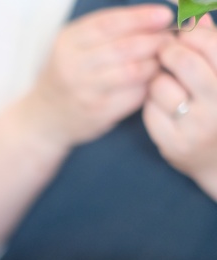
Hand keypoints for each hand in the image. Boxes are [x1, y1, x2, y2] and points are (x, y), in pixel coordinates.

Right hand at [23, 4, 173, 147]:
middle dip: (154, 40)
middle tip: (169, 39)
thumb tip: (154, 17)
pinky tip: (150, 80)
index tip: (164, 15)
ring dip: (154, 63)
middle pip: (125, 47)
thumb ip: (107, 30)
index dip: (140, 17)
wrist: (43, 118)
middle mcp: (72, 66)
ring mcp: (84, 91)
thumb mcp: (74, 46)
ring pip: (134, 71)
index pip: (109, 24)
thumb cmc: (67, 75)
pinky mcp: (97, 112)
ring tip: (161, 59)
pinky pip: (134, 94)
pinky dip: (148, 85)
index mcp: (67, 43)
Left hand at [145, 15, 216, 196]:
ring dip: (158, 80)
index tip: (182, 36)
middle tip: (166, 54)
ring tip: (168, 84)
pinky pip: (149, 110)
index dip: (190, 34)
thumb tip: (196, 16)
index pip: (211, 43)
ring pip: (160, 85)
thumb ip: (213, 45)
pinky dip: (152, 103)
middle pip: (183, 61)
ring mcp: (197, 126)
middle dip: (168, 52)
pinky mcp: (175, 144)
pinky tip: (164, 106)